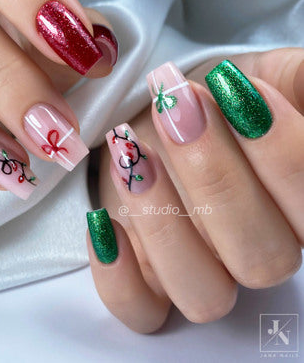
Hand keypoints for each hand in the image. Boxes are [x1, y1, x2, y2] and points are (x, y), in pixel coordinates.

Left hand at [89, 48, 303, 332]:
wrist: (160, 114)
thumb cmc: (216, 98)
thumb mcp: (265, 74)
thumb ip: (299, 82)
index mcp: (295, 208)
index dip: (281, 152)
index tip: (235, 89)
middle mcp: (252, 251)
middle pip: (260, 259)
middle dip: (214, 176)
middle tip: (176, 108)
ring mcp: (198, 272)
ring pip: (202, 294)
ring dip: (163, 221)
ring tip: (130, 152)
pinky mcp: (145, 282)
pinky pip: (139, 312)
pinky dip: (117, 278)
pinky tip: (101, 221)